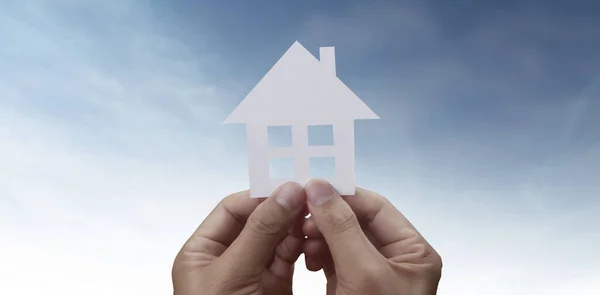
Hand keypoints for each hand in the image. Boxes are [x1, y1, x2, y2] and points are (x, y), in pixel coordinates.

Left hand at [172, 182, 306, 294]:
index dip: (260, 196)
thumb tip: (287, 192)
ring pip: (279, 238)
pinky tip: (315, 240)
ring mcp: (253, 273)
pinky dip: (306, 247)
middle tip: (310, 197)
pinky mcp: (276, 286)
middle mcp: (228, 259)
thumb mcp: (233, 274)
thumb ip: (260, 233)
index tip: (289, 187)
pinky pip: (292, 257)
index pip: (232, 209)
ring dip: (298, 227)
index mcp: (202, 251)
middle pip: (259, 220)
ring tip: (316, 219)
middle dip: (283, 210)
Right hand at [302, 179, 442, 294]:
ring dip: (317, 235)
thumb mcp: (364, 273)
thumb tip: (321, 190)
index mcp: (413, 252)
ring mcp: (369, 274)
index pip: (377, 208)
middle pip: (354, 221)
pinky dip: (314, 253)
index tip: (315, 188)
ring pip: (338, 239)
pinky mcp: (348, 286)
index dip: (345, 196)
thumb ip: (343, 230)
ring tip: (302, 238)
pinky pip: (329, 258)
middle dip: (326, 217)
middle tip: (302, 214)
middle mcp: (393, 259)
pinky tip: (304, 255)